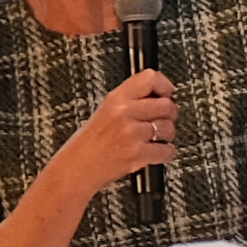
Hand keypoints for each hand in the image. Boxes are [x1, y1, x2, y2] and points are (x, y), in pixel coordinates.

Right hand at [47, 69, 181, 201]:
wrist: (77, 167)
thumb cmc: (90, 142)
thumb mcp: (106, 110)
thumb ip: (131, 100)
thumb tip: (160, 94)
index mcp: (116, 98)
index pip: (150, 79)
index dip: (164, 86)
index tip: (167, 92)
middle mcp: (124, 113)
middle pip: (166, 104)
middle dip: (169, 115)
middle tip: (163, 120)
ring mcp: (131, 133)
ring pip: (168, 128)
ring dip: (167, 135)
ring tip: (157, 138)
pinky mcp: (137, 153)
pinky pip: (166, 150)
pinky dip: (166, 153)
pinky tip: (158, 152)